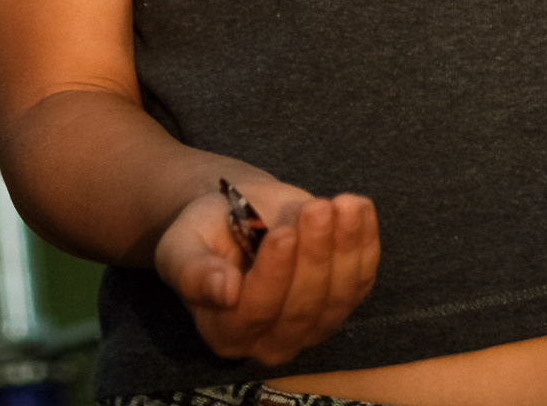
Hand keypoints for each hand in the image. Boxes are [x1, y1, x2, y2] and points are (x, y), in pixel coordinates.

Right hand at [154, 179, 378, 369]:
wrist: (235, 214)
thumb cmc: (204, 232)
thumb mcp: (181, 245)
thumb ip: (193, 271)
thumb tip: (224, 292)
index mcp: (225, 333)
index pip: (256, 312)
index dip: (273, 275)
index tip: (284, 233)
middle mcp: (271, 341)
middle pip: (302, 307)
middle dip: (314, 255)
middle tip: (316, 208)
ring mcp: (312, 326)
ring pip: (337, 296)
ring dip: (344, 248)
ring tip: (342, 204)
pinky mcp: (341, 302)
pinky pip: (361, 279)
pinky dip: (365, 244)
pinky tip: (358, 209)